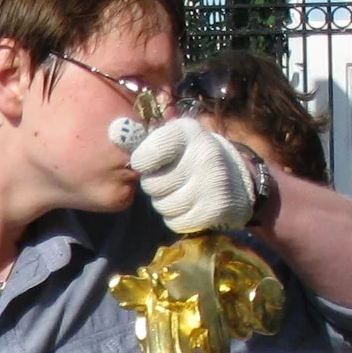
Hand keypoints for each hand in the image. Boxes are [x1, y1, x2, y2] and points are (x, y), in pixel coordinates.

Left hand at [131, 119, 256, 232]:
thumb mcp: (171, 140)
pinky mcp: (217, 207)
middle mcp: (203, 153)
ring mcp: (213, 182)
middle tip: (175, 180)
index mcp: (186, 132)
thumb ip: (139, 139)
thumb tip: (112, 130)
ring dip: (168, 204)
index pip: (142, 158)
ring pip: (163, 206)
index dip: (143, 165)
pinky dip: (180, 218)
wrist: (239, 178)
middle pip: (151, 186)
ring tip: (185, 192)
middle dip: (157, 187)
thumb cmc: (192, 158)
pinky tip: (194, 206)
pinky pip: (177, 222)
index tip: (155, 162)